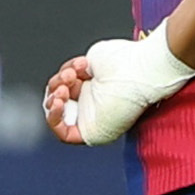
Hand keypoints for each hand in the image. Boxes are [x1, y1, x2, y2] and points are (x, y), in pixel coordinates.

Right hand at [43, 31, 194, 144]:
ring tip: (66, 85)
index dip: (62, 76)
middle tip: (70, 75)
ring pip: (57, 114)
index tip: (76, 67)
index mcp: (94, 86)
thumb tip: (67, 77)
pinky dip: (54, 117)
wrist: (140, 71)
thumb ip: (74, 70)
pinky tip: (58, 102)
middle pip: (58, 98)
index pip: (65, 86)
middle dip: (57, 84)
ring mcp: (93, 119)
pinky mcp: (93, 133)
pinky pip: (63, 133)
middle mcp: (93, 103)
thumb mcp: (91, 60)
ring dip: (54, 97)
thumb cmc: (125, 61)